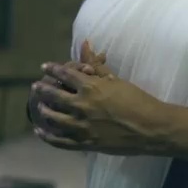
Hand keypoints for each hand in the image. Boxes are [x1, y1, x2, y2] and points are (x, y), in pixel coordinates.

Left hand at [33, 41, 172, 155]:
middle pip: (53, 95)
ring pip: (53, 118)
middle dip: (43, 89)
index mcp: (90, 87)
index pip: (64, 74)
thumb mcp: (116, 80)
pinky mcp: (85, 143)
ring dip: (44, 110)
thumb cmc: (137, 100)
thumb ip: (96, 65)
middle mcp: (82, 106)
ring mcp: (82, 126)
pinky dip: (47, 136)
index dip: (52, 69)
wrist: (152, 128)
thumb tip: (85, 44)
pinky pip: (60, 141)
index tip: (44, 67)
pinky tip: (40, 131)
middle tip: (36, 86)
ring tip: (40, 106)